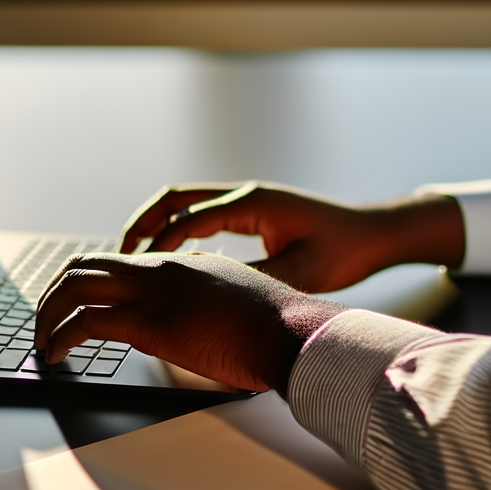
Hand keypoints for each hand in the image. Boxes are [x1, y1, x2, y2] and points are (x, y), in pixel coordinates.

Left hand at [31, 252, 347, 394]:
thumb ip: (210, 306)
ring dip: (47, 314)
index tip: (79, 306)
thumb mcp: (237, 303)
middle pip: (85, 265)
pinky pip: (84, 324)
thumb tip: (199, 328)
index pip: (121, 263)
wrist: (288, 330)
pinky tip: (54, 355)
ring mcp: (151, 293)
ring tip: (41, 341)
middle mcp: (160, 269)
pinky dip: (59, 339)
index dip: (91, 284)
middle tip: (45, 319)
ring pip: (75, 287)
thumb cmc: (276, 326)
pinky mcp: (147, 323)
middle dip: (55, 292)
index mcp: (183, 263)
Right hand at [120, 182, 464, 293]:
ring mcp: (246, 200)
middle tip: (118, 255)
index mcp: (252, 203)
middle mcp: (244, 195)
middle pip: (175, 199)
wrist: (373, 235)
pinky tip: (170, 260)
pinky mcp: (251, 212)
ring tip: (132, 257)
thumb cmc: (343, 251)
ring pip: (185, 204)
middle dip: (142, 225)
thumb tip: (211, 295)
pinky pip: (201, 215)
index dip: (160, 245)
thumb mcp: (299, 272)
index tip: (138, 271)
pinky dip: (177, 231)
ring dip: (156, 226)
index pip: (190, 220)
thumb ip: (253, 279)